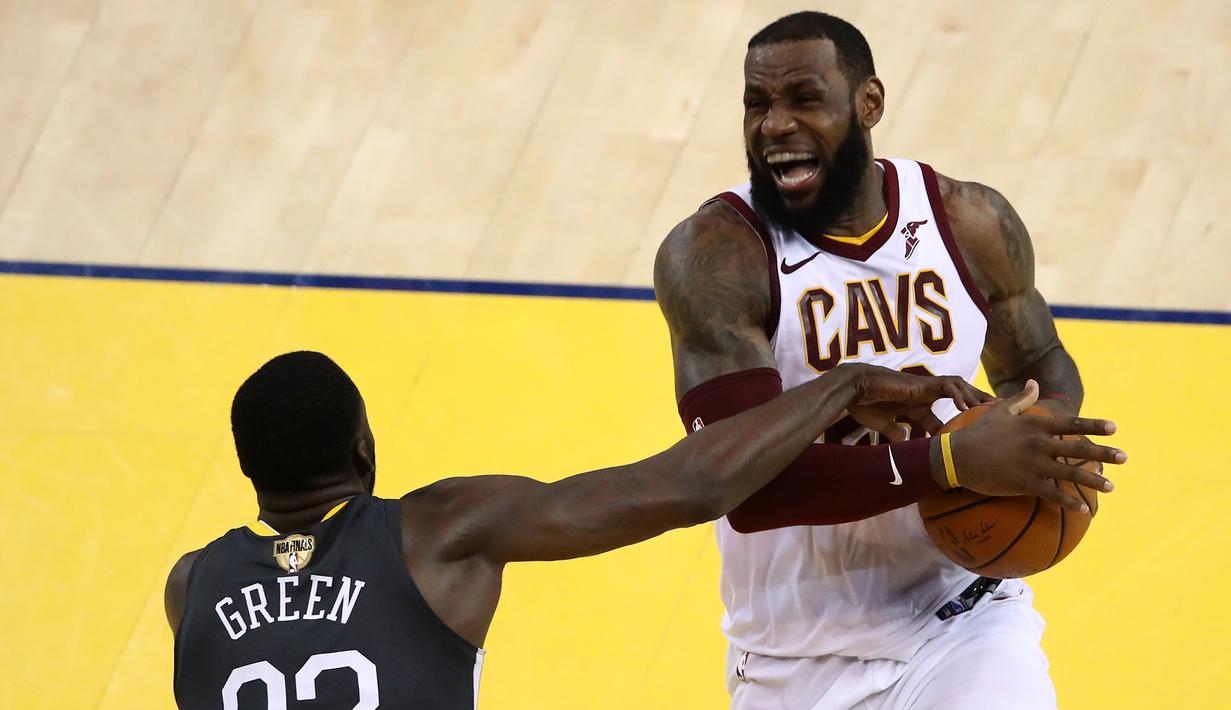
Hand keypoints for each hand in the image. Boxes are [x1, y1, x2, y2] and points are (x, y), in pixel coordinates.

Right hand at [843, 364, 992, 441]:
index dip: (964, 421)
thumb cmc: (866, 405)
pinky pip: (945, 386)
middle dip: (981, 403)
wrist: (855, 389)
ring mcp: (925, 387)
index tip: (980, 433)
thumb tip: (907, 443)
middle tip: (1003, 413)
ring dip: (976, 396)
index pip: (948, 412)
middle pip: (962, 395)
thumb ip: (898, 433)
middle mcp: (926, 394)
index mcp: (920, 404)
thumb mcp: (886, 425)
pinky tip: (967, 407)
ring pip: (959, 387)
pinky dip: (958, 395)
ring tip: (993, 408)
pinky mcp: (921, 384)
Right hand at [945, 380, 1126, 511]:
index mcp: (1034, 424)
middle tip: (1124, 458)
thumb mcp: (1000, 410)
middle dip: (1104, 454)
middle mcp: (1038, 443)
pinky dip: (1069, 502)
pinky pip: (1052, 494)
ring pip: (1070, 473)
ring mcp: (1033, 464)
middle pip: (1078, 449)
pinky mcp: (1024, 483)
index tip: (1114, 428)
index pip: (1071, 424)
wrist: (957, 456)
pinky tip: (1083, 509)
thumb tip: (1035, 383)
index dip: (1094, 426)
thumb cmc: (978, 432)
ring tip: (1112, 486)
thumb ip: (1021, 398)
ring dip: (1093, 480)